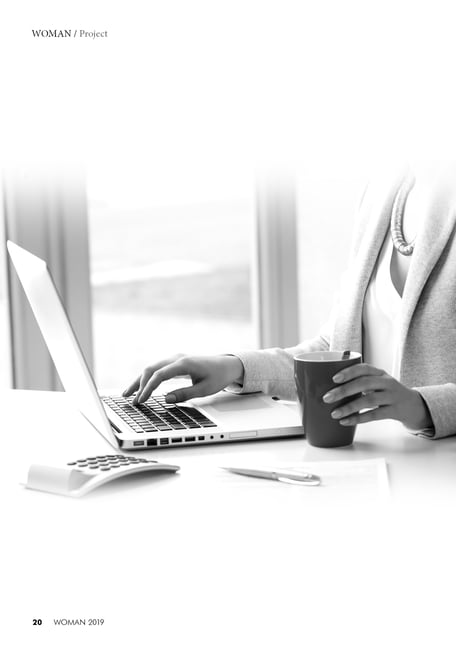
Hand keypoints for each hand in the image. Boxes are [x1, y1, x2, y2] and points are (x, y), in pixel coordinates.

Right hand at [123, 354, 244, 404]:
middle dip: (139, 385)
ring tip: (127, 394)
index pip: (159, 375)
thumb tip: (165, 399)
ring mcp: (174, 359)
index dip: (148, 389)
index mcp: (184, 364)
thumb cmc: (218, 376)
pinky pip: (157, 369)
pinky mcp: (174, 363)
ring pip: (151, 368)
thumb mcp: (204, 389)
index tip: (141, 401)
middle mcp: (176, 358)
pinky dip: (147, 378)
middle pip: (151, 369)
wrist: (227, 365)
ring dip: (139, 381)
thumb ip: (185, 394)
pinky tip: (140, 388)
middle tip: (131, 401)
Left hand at [322, 363, 432, 429]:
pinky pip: (375, 415)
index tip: (334, 378)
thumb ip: (360, 383)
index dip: (349, 372)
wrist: (414, 406)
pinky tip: (345, 421)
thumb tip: (330, 389)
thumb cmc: (388, 393)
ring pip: (369, 400)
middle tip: (327, 398)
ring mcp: (392, 396)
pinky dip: (359, 418)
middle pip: (364, 383)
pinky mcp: (395, 411)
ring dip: (349, 407)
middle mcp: (387, 382)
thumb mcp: (377, 383)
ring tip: (334, 413)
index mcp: (380, 373)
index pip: (364, 368)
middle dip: (344, 390)